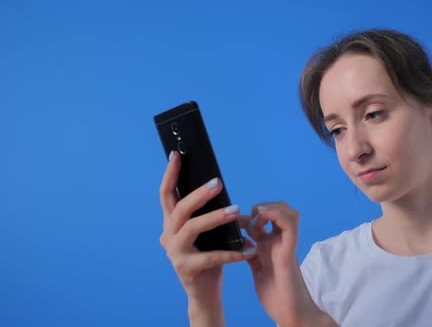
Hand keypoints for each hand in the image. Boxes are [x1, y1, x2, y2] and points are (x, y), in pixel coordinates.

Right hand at [159, 151, 254, 324]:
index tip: (176, 154)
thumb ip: (205, 213)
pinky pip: (210, 257)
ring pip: (192, 228)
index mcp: (171, 224)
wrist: (205, 293)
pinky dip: (230, 253)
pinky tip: (247, 250)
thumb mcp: (206, 233)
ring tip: (235, 211)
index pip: (167, 194)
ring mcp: (174, 253)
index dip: (170, 174)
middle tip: (219, 182)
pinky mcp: (185, 269)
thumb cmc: (209, 258)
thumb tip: (218, 186)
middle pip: (179, 208)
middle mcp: (168, 236)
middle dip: (199, 193)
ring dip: (215, 217)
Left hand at [242, 202, 332, 326]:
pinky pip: (289, 225)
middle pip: (281, 210)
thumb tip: (241, 241)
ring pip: (289, 212)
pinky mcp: (289, 252)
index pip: (267, 218)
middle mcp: (281, 242)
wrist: (290, 314)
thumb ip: (251, 254)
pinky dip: (276, 215)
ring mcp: (286, 245)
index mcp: (273, 245)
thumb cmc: (276, 295)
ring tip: (256, 218)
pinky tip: (261, 219)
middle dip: (263, 207)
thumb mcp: (258, 269)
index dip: (251, 214)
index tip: (234, 221)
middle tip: (248, 219)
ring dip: (271, 209)